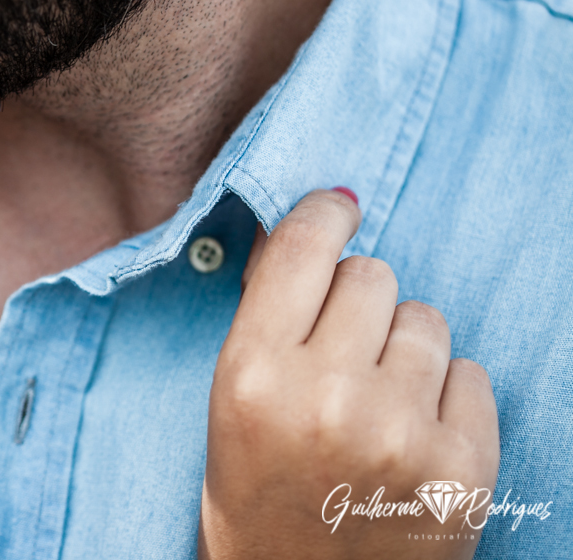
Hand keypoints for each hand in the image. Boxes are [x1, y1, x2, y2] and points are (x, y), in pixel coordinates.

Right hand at [198, 189, 499, 559]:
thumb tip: (314, 222)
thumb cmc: (256, 493)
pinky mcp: (464, 468)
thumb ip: (267, 310)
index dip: (324, 217)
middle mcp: (328, 397)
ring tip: (376, 401)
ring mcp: (403, 434)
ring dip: (402, 346)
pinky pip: (471, 371)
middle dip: (356, 304)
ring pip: (426, 319)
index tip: (337, 209)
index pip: (305, 249)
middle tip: (339, 354)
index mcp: (254, 376)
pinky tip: (412, 434)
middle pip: (371, 277)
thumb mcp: (230, 398)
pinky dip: (444, 394)